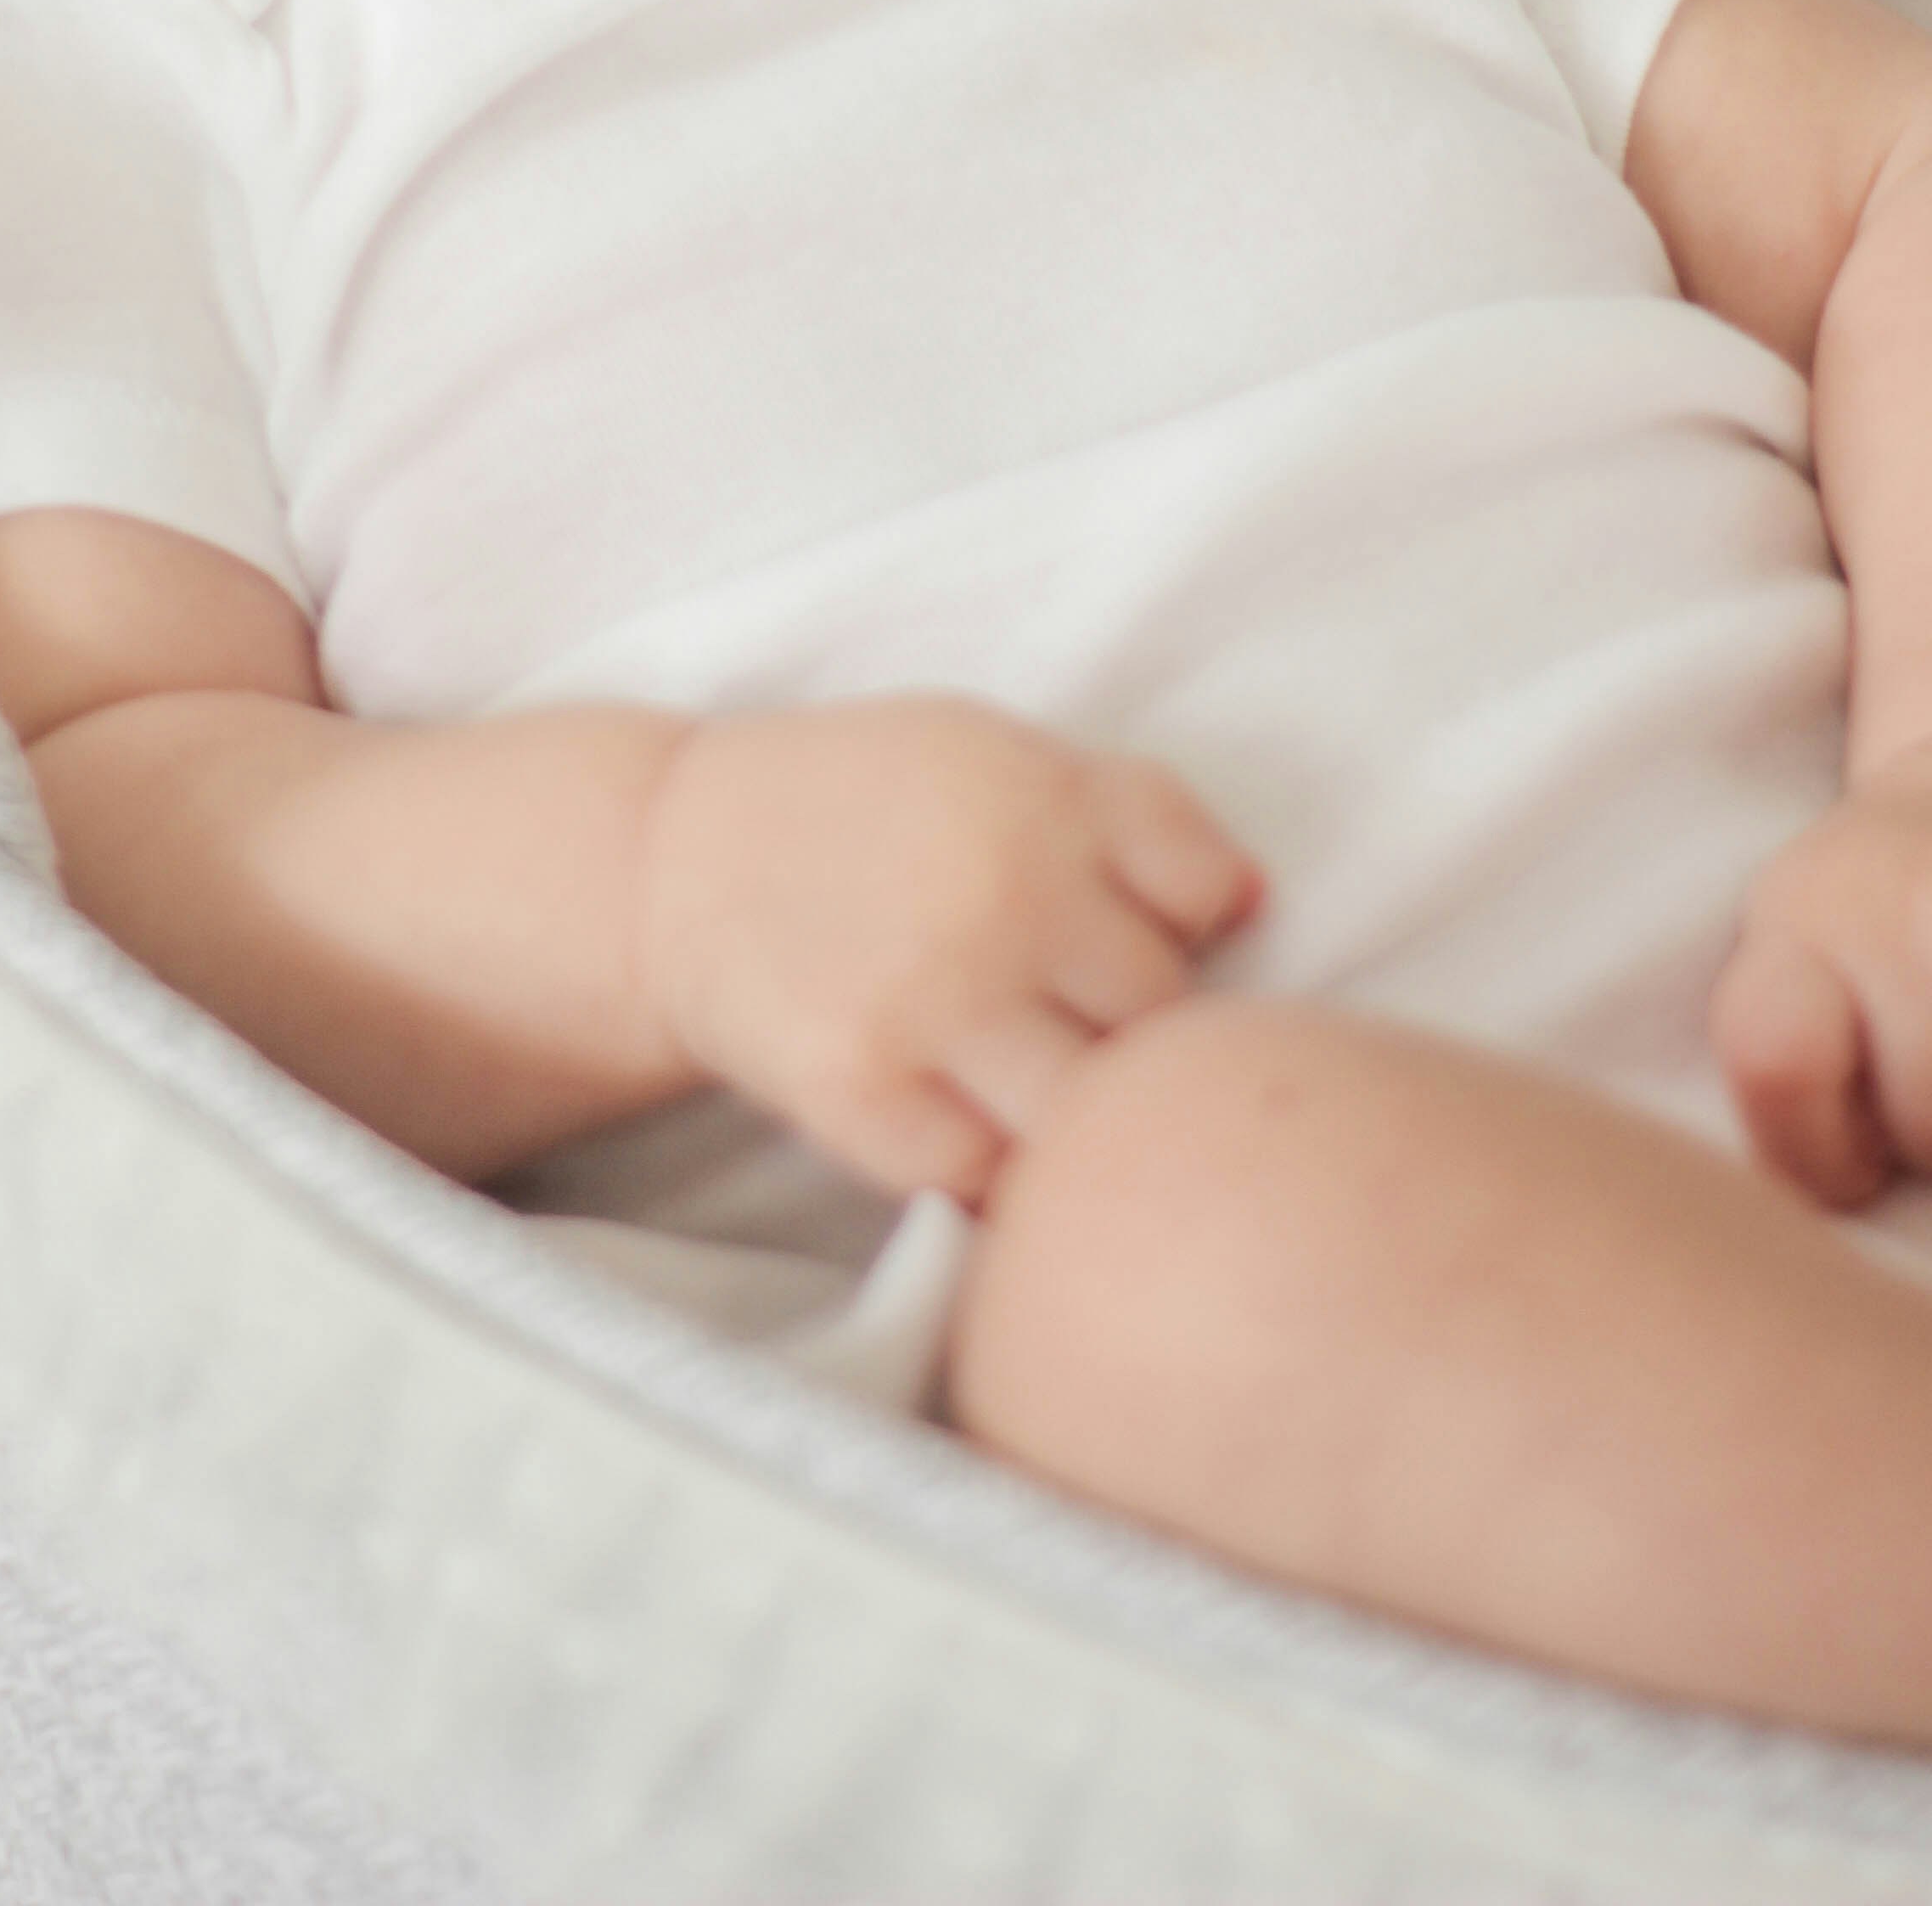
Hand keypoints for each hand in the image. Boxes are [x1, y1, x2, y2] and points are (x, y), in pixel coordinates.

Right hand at [637, 696, 1260, 1207]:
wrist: (676, 854)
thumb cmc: (870, 802)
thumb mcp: (1001, 753)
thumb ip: (1136, 811)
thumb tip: (1254, 905)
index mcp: (1045, 797)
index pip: (1208, 898)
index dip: (1183, 925)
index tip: (1127, 928)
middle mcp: (1001, 896)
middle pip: (1160, 1015)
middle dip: (1127, 1021)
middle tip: (1060, 1009)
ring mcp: (932, 1002)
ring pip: (1089, 1110)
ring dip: (1069, 1105)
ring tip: (1021, 1074)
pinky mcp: (862, 1094)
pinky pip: (989, 1178)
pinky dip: (991, 1164)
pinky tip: (962, 1116)